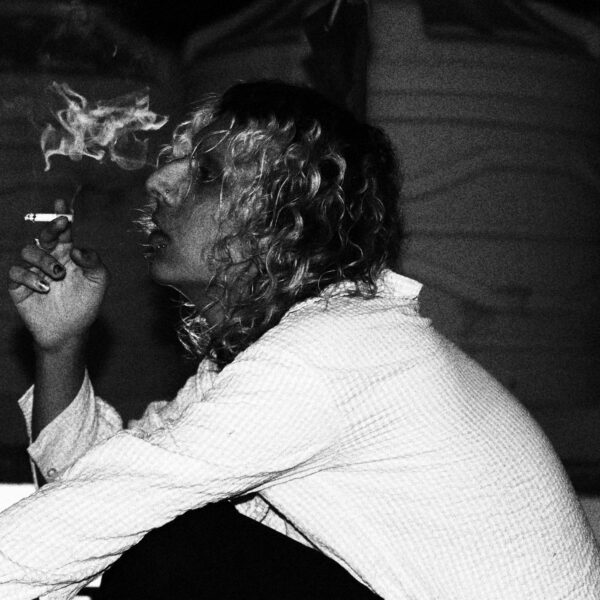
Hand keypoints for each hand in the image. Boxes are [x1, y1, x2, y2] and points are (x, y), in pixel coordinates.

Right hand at [8, 199, 108, 351]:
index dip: (61, 215)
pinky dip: (29, 277)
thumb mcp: (99, 281)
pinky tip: (44, 288)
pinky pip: (16, 272)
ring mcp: (34, 270)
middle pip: (44, 235)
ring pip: (28, 250)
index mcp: (68, 253)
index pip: (64, 230)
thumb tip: (76, 248)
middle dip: (51, 228)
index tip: (62, 204)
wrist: (71, 330)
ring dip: (44, 260)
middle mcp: (50, 258)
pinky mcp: (20, 286)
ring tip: (58, 275)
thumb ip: (93, 261)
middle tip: (60, 227)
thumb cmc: (87, 303)